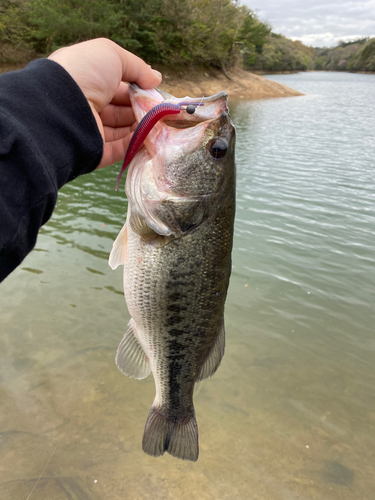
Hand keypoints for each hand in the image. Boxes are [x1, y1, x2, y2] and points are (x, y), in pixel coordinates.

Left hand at [48, 38, 161, 168]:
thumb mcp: (112, 56)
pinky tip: (149, 135)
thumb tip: (156, 79)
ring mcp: (90, 131)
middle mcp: (86, 106)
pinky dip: (136, 142)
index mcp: (86, 82)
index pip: (117, 87)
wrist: (63, 106)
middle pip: (122, 110)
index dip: (137, 89)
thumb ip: (137, 66)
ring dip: (142, 126)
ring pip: (122, 131)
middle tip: (159, 109)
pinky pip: (120, 149)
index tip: (154, 92)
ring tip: (158, 122)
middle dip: (142, 109)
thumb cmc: (84, 73)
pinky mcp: (95, 153)